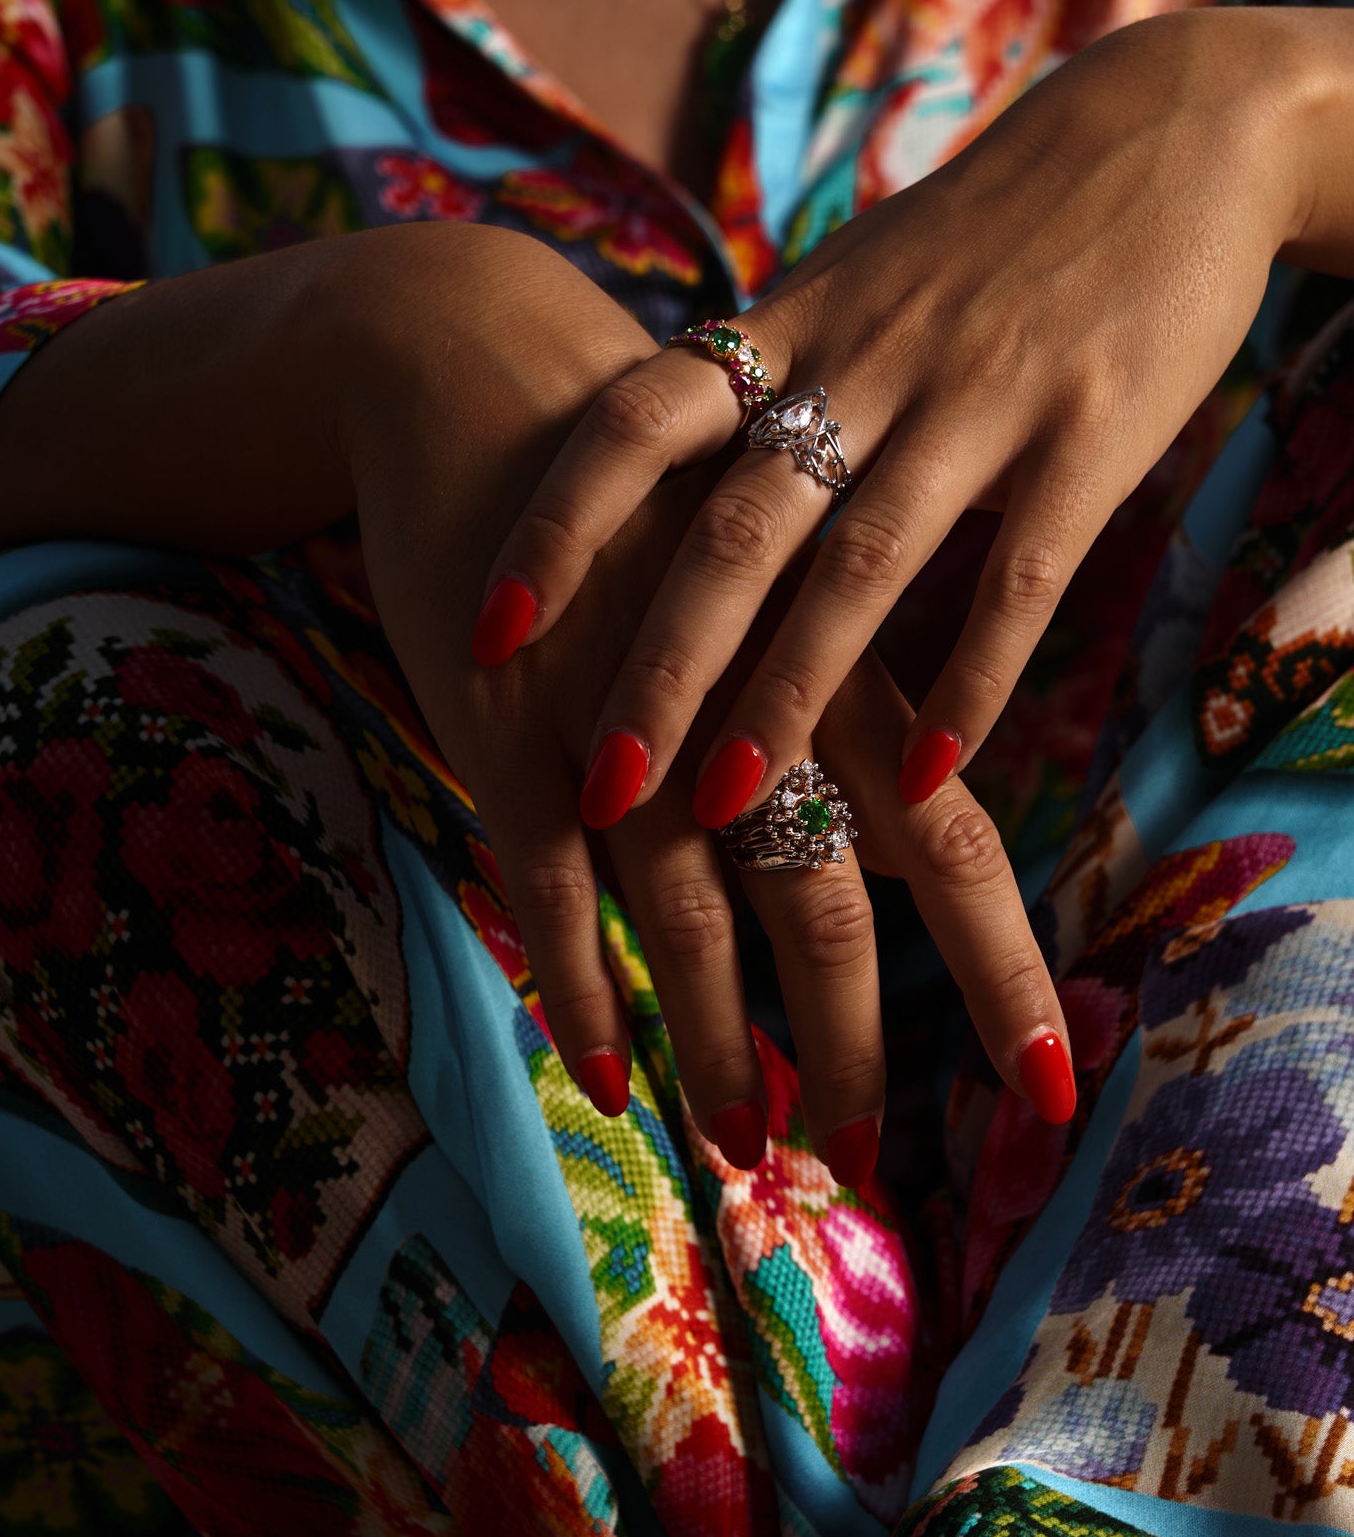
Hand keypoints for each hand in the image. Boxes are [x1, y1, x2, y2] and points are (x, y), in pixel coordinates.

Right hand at [332, 227, 1072, 1166]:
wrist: (489, 379)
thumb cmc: (658, 510)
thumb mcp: (781, 588)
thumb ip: (842, 721)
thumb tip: (908, 860)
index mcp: (835, 668)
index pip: (950, 843)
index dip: (1001, 969)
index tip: (1047, 1092)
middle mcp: (747, 702)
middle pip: (828, 900)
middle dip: (855, 1041)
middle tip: (867, 1158)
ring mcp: (622, 720)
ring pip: (691, 916)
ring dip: (724, 1042)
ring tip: (747, 1142)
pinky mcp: (507, 732)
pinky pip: (549, 892)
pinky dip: (580, 989)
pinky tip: (608, 1076)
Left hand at [481, 9, 1340, 830]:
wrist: (1170, 129)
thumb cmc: (983, 231)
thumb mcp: (848, 281)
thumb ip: (760, 373)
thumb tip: (646, 474)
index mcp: (789, 321)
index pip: (635, 424)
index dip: (556, 527)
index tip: (489, 629)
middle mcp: (864, 360)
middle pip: (732, 530)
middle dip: (657, 668)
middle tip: (600, 788)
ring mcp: (977, 397)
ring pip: (860, 567)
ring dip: (789, 699)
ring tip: (730, 812)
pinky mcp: (1089, 436)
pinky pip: (1018, 582)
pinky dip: (972, 685)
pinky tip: (926, 778)